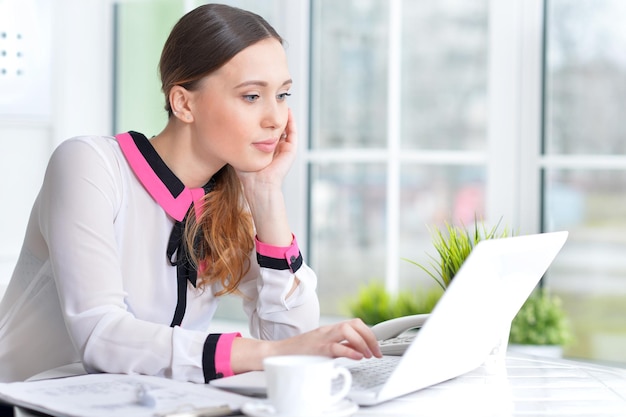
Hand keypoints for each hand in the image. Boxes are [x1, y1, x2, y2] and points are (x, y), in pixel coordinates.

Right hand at [231, 318, 382, 373]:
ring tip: (367, 355)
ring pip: (348, 331)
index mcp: (330, 329)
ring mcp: (322, 338)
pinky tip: (358, 357)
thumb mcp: (322, 346)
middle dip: (370, 337)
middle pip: (355, 324)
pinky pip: (336, 346)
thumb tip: (357, 350)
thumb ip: (339, 346)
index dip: (369, 333)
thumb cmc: (298, 352)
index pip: (355, 323)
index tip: (376, 347)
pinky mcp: (316, 348)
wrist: (276, 353)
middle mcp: (327, 330)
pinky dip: (350, 351)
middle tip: (376, 351)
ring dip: (362, 343)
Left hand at [237, 108, 297, 190]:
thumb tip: (226, 128)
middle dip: (274, 116)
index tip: (259, 109)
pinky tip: (287, 111)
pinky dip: (291, 122)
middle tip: (271, 102)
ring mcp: (284, 149)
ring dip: (284, 116)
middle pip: (277, 128)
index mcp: (266, 149)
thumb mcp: (241, 152)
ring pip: (287, 128)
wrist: (258, 185)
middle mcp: (276, 148)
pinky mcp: (291, 151)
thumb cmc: (247, 174)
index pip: (267, 131)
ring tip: (281, 103)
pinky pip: (293, 133)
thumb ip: (237, 142)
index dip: (264, 120)